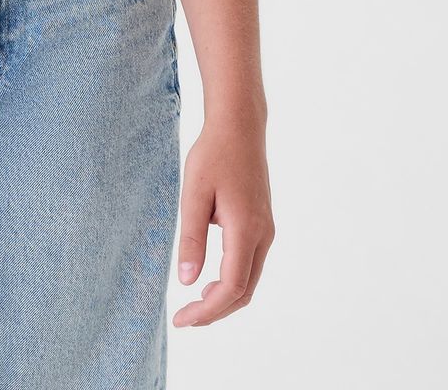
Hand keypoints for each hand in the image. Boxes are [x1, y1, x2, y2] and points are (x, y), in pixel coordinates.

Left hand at [173, 115, 274, 326]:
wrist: (239, 127)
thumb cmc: (213, 155)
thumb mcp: (194, 193)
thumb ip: (191, 238)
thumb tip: (187, 281)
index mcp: (246, 229)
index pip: (231, 287)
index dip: (207, 311)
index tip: (182, 320)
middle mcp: (263, 235)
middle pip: (244, 291)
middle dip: (215, 311)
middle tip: (185, 319)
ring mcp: (266, 230)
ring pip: (249, 280)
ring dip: (224, 298)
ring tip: (194, 304)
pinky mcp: (262, 224)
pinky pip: (250, 264)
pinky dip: (232, 281)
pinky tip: (210, 280)